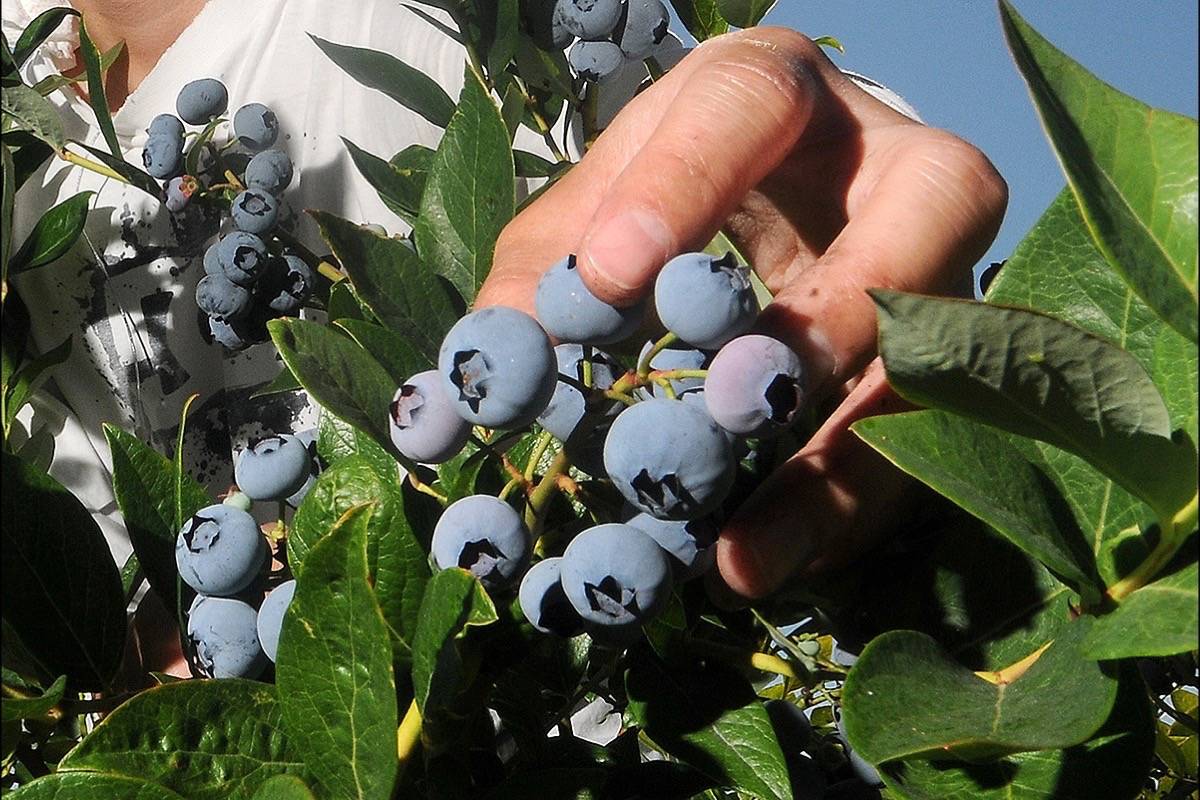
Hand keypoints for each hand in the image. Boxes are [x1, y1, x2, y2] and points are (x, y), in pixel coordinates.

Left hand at [479, 27, 1006, 598]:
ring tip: (739, 557)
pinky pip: (922, 435)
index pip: (747, 102)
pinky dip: (842, 508)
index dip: (685, 187)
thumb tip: (483, 375)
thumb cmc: (668, 195)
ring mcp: (946, 256)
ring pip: (940, 347)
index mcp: (777, 92)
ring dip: (845, 463)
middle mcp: (891, 157)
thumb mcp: (597, 212)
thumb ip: (546, 272)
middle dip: (844, 308)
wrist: (776, 201)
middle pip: (934, 198)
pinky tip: (764, 562)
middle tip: (746, 404)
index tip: (609, 279)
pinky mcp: (953, 353)